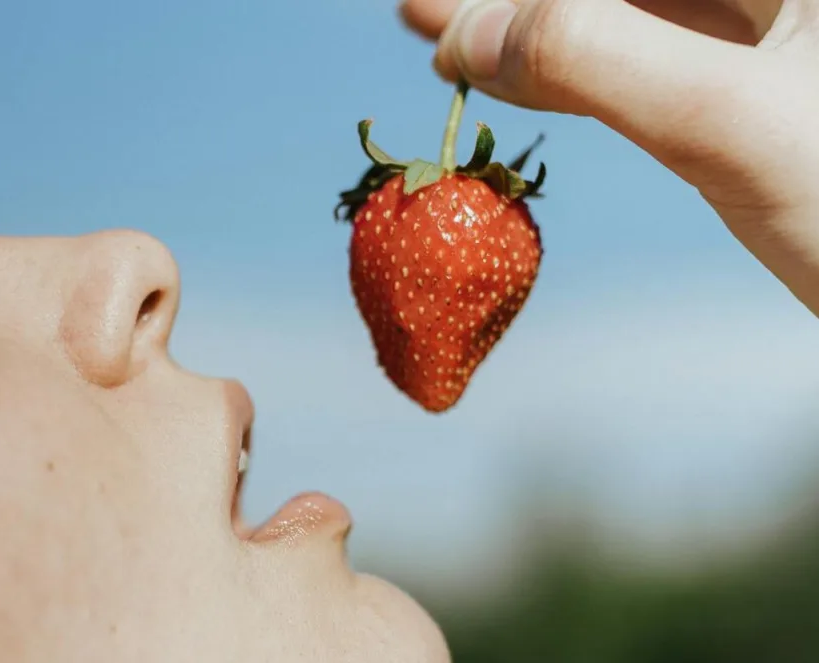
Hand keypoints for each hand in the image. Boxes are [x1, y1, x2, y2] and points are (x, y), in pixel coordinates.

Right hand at [400, 0, 818, 316]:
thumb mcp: (733, 126)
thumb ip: (596, 62)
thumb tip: (469, 39)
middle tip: (417, 14)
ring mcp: (771, 31)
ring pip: (624, 12)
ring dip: (530, 33)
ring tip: (439, 44)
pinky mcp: (756, 87)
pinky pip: (642, 64)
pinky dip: (572, 78)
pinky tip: (512, 85)